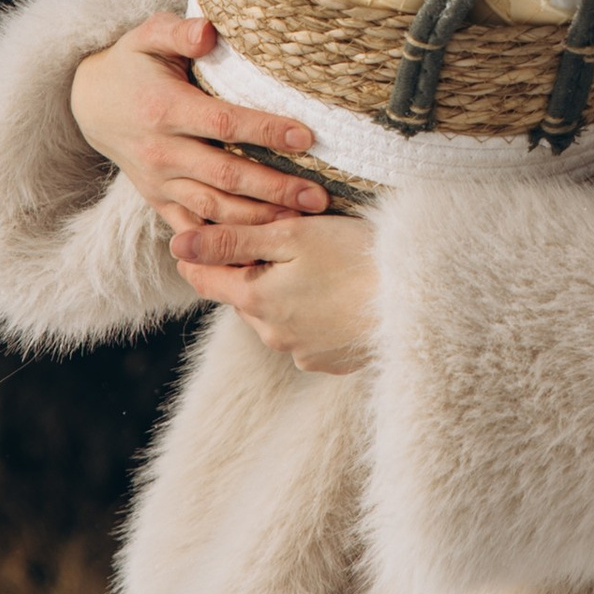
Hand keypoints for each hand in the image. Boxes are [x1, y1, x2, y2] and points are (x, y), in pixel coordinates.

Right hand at [71, 11, 329, 232]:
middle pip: (226, 176)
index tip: (307, 136)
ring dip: (259, 219)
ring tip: (303, 221)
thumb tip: (209, 30)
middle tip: (318, 197)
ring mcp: (159, 182)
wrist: (91, 102)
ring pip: (214, 208)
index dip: (265, 130)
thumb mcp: (149, 35)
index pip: (223, 124)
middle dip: (275, 188)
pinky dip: (225, 242)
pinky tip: (261, 246)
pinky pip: (194, 227)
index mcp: (165, 110)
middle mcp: (161, 152)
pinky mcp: (158, 200)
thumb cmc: (134, 63)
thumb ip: (179, 30)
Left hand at [170, 208, 376, 372]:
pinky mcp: (327, 362)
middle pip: (242, 295)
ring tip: (315, 265)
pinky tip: (336, 293)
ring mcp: (300, 352)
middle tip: (281, 240)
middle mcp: (270, 334)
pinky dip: (310, 313)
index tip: (211, 232)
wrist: (417, 301)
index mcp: (255, 300)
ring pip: (274, 315)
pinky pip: (304, 333)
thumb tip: (177, 246)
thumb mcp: (292, 237)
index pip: (204, 278)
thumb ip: (234, 241)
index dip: (201, 253)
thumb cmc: (355, 256)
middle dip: (251, 270)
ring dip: (282, 292)